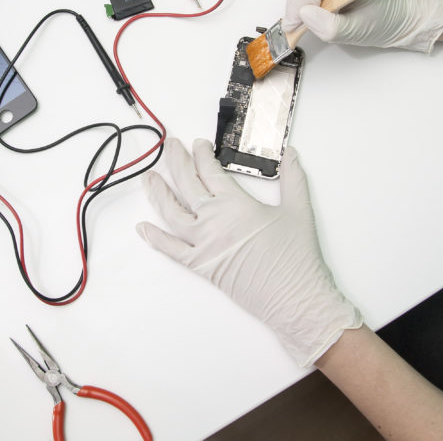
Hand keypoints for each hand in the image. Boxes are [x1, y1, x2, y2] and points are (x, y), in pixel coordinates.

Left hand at [137, 138, 360, 366]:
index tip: (198, 144)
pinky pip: (172, 250)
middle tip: (170, 147)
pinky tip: (143, 228)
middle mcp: (214, 221)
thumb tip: (291, 154)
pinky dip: (155, 239)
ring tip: (149, 178)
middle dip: (176, 161)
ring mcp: (204, 244)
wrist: (294, 298)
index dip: (202, 154)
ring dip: (157, 193)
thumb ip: (294, 178)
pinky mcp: (201, 266)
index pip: (210, 170)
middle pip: (186, 184)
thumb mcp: (299, 210)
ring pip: (171, 213)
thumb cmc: (296, 257)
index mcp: (235, 204)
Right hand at [284, 0, 442, 52]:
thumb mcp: (358, 32)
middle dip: (296, 2)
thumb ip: (330, 26)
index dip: (297, 7)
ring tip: (311, 16)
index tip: (294, 27)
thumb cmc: (389, 21)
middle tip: (299, 24)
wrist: (406, 12)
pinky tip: (320, 4)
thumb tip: (304, 15)